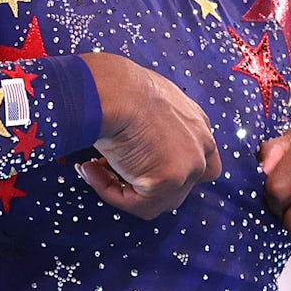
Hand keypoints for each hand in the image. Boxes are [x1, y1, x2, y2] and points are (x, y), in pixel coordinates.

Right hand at [78, 52, 220, 218]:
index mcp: (197, 123)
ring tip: (92, 166)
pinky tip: (89, 169)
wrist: (113, 89)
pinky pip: (136, 204)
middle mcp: (202, 145)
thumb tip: (126, 144)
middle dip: (145, 183)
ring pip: (157, 200)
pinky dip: (109, 191)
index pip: (194, 159)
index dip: (162, 167)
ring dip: (122, 187)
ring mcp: (189, 165)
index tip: (130, 162)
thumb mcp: (143, 100)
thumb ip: (147, 125)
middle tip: (109, 168)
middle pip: (181, 185)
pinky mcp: (170, 181)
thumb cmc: (119, 86)